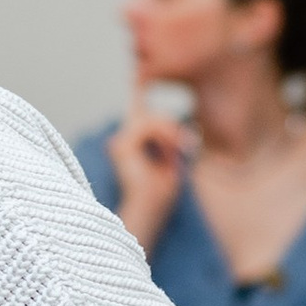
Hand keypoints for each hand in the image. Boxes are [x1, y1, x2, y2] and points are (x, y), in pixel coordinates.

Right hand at [105, 104, 194, 253]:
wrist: (150, 208)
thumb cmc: (160, 191)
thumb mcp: (169, 158)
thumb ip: (169, 139)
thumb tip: (175, 123)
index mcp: (129, 144)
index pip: (135, 112)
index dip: (140, 97)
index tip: (153, 99)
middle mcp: (120, 142)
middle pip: (148, 116)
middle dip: (170, 125)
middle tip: (187, 142)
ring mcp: (119, 143)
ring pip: (149, 119)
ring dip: (169, 130)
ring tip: (180, 147)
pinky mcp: (122, 147)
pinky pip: (147, 127)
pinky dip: (164, 135)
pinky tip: (171, 150)